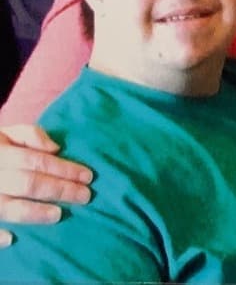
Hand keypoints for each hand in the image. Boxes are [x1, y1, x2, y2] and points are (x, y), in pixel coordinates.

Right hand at [0, 125, 92, 246]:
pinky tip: (11, 240)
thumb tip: (55, 148)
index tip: (88, 176)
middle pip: (28, 184)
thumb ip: (30, 135)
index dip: (63, 169)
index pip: (36, 162)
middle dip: (59, 190)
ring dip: (33, 212)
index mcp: (0, 154)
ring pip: (8, 207)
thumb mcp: (6, 133)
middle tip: (85, 196)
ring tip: (58, 215)